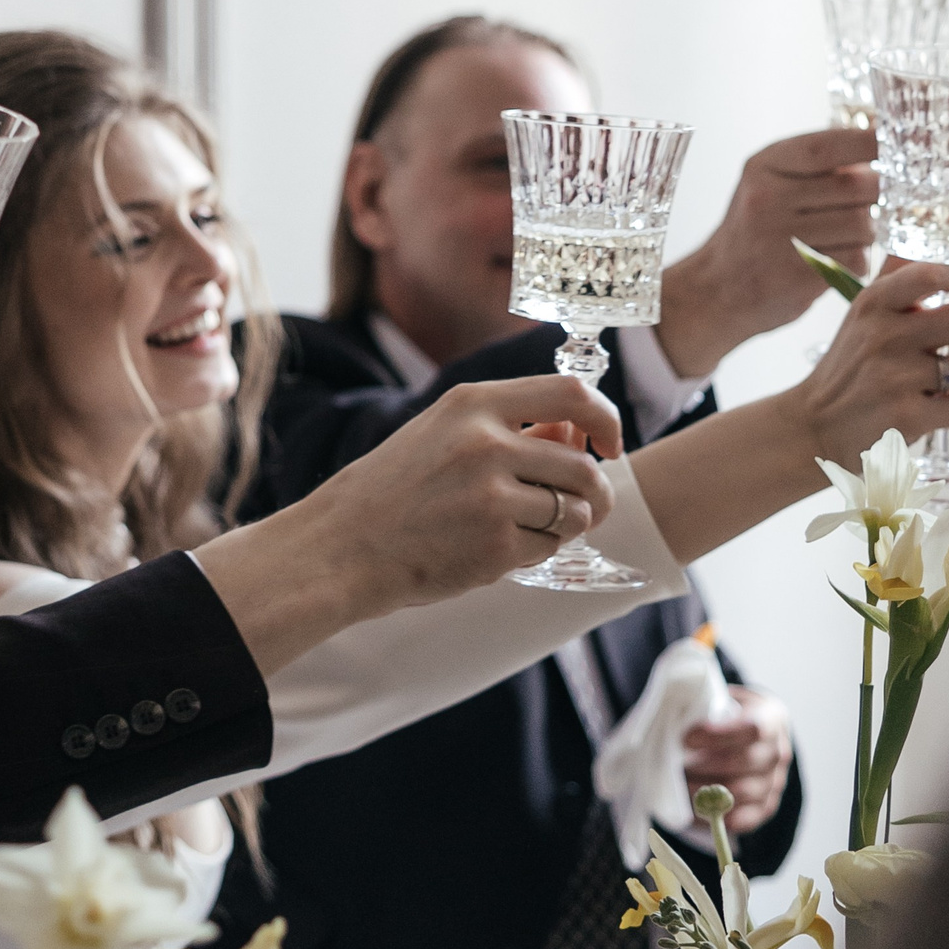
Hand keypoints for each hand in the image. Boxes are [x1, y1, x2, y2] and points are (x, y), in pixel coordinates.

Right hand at [195, 375, 624, 671]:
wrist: (341, 548)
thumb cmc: (392, 492)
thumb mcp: (440, 435)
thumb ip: (507, 428)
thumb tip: (578, 435)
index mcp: (472, 404)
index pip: (573, 394)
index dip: (606, 419)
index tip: (608, 444)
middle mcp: (487, 443)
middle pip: (583, 465)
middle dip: (596, 493)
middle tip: (585, 508)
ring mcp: (492, 496)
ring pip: (575, 510)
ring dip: (569, 525)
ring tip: (532, 530)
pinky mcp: (494, 546)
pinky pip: (549, 548)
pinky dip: (537, 553)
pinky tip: (499, 551)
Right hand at [656, 127, 880, 374]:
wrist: (717, 290)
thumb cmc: (756, 231)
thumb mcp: (772, 182)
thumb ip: (820, 163)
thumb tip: (887, 141)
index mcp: (764, 166)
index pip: (830, 146)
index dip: (873, 143)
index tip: (903, 141)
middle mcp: (767, 199)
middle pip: (858, 186)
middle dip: (877, 193)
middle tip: (871, 201)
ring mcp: (780, 240)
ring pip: (863, 224)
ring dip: (867, 231)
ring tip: (844, 236)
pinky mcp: (797, 277)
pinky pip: (856, 259)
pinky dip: (857, 260)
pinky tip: (837, 259)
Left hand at [684, 686, 791, 833]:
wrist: (748, 734)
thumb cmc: (726, 716)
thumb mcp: (721, 699)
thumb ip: (705, 707)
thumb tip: (672, 722)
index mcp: (772, 718)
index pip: (753, 728)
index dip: (719, 735)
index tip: (686, 739)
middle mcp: (779, 752)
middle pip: (745, 762)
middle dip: (704, 765)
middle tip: (675, 766)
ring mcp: (776, 782)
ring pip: (741, 793)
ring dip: (705, 792)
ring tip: (679, 785)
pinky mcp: (766, 807)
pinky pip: (742, 819)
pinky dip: (715, 816)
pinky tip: (692, 808)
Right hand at [788, 256, 948, 465]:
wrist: (812, 426)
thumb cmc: (850, 365)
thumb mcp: (862, 314)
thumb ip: (896, 276)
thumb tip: (929, 226)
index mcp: (874, 305)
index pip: (929, 275)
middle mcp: (883, 338)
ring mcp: (894, 379)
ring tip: (944, 381)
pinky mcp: (905, 418)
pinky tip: (941, 409)